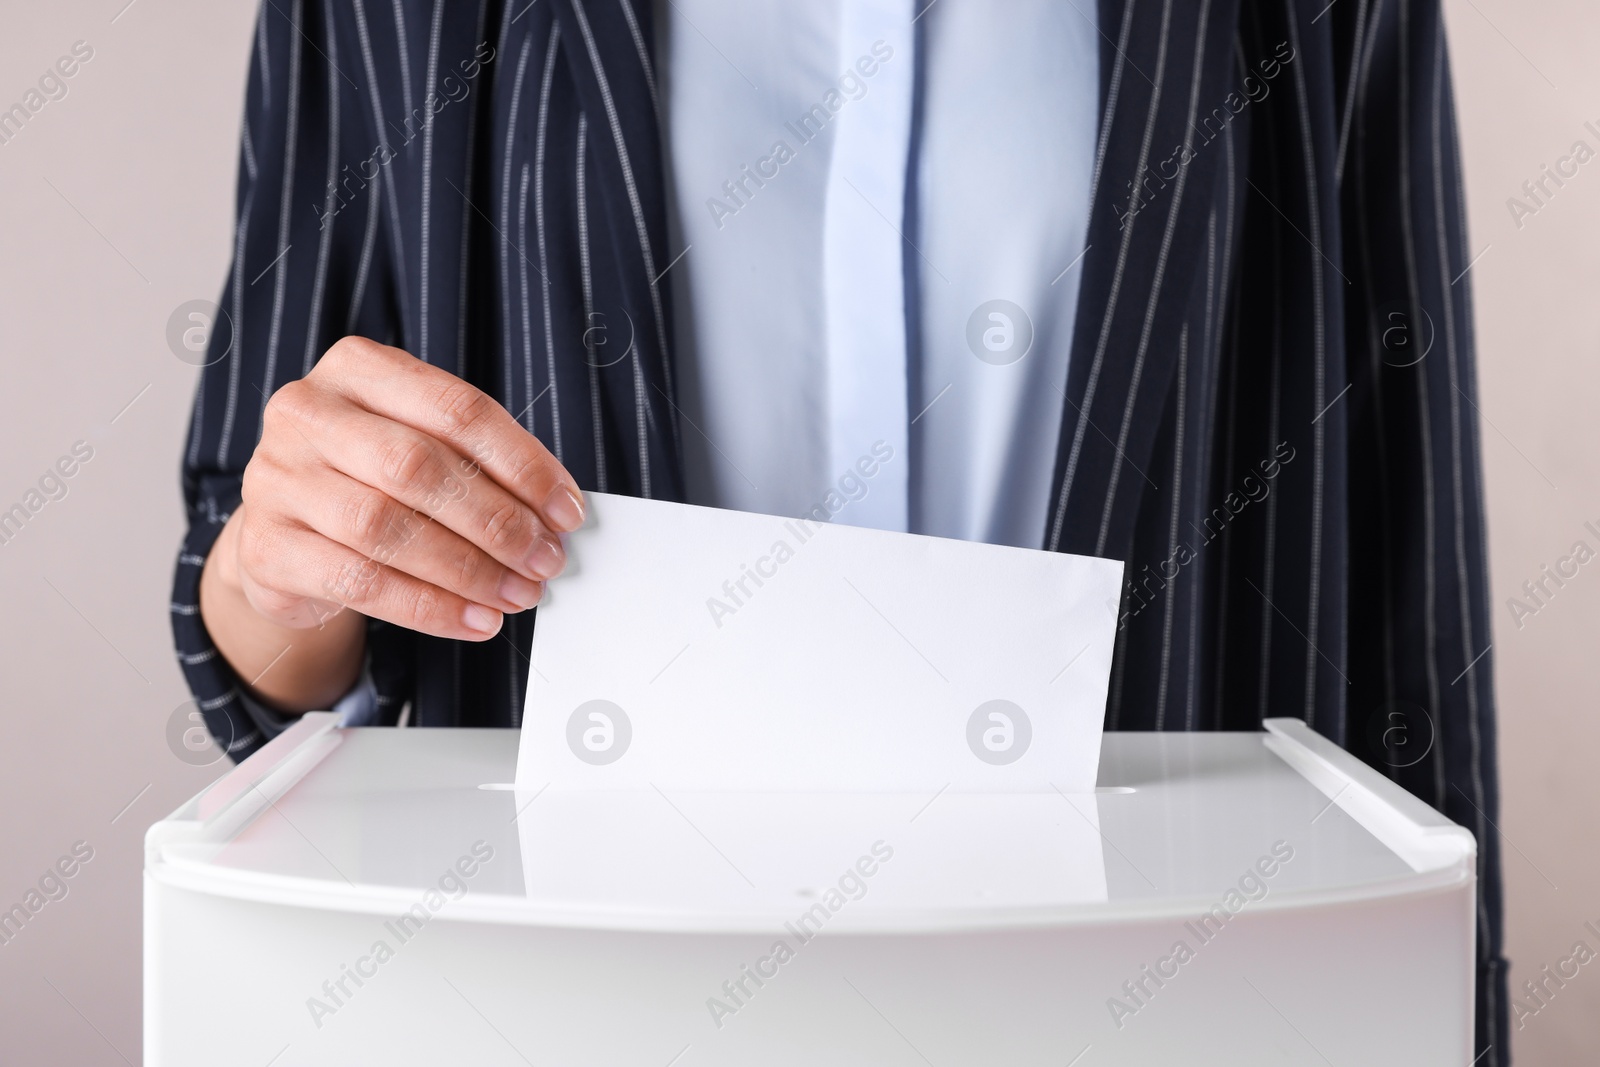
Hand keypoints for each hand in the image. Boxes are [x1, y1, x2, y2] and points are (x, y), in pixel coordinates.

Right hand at [223, 336, 583, 642]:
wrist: (286, 538)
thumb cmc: (369, 483)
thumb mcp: (419, 449)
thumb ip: (479, 466)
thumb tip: (556, 514)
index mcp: (358, 368)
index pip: (457, 410)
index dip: (523, 464)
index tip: (566, 511)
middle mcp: (307, 412)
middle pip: (419, 466)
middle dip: (498, 521)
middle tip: (546, 560)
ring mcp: (276, 478)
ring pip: (386, 526)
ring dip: (468, 569)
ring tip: (518, 594)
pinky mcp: (266, 546)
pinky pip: (359, 581)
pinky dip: (428, 607)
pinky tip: (473, 620)